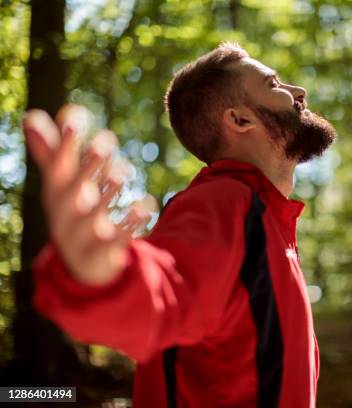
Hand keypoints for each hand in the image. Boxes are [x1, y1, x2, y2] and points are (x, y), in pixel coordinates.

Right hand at [23, 104, 153, 284]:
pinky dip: (130, 223)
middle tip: (105, 141)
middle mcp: (65, 214)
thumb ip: (53, 152)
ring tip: (122, 172)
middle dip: (88, 165)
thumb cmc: (74, 213)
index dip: (65, 142)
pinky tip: (146, 205)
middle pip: (74, 190)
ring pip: (92, 216)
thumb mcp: (62, 185)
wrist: (83, 266)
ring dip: (106, 192)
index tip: (75, 114)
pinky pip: (117, 240)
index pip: (58, 165)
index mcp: (56, 193)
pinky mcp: (103, 255)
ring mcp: (82, 236)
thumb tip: (31, 116)